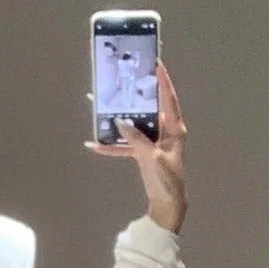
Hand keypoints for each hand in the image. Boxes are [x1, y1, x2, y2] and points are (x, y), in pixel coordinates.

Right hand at [84, 59, 187, 232]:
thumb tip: (120, 122)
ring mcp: (152, 142)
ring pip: (132, 125)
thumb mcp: (152, 157)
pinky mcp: (142, 154)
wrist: (167, 205)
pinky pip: (124, 146)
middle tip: (120, 79)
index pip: (168, 99)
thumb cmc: (167, 180)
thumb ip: (137, 139)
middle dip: (132, 95)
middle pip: (146, 108)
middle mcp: (164, 131)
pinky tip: (94, 145)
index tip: (155, 63)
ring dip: (116, 118)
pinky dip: (111, 147)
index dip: (163, 81)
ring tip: (99, 105)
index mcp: (174, 129)